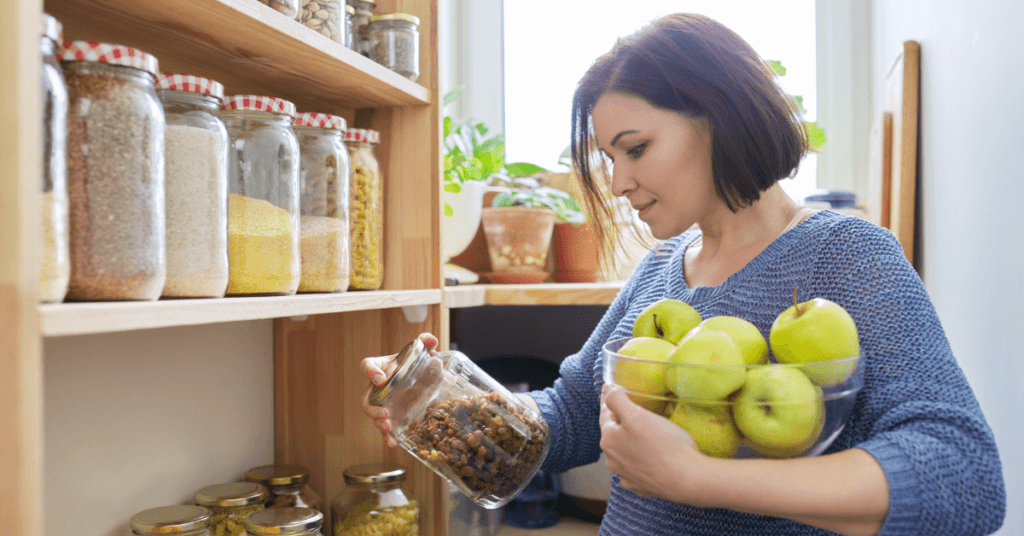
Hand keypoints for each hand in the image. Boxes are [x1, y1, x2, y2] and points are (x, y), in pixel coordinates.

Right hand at [361, 332, 438, 446]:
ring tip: (387, 427)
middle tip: (384, 412)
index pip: (367, 366)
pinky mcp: (394, 416)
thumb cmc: (417, 363)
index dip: (370, 372)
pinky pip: (386, 428)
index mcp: (381, 367)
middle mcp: (378, 387)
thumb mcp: (422, 351)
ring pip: (374, 416)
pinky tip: (393, 442)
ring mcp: (384, 404)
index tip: (380, 378)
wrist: (425, 379)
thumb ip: (425, 341)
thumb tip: (430, 340)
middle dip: (372, 408)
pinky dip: (387, 436)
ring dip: (378, 423)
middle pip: (366, 398)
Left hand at [599, 384, 702, 501]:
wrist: (688, 479)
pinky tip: (648, 455)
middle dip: (618, 421)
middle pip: (614, 434)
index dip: (607, 399)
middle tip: (626, 408)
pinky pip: (638, 467)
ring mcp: (627, 476)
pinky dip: (640, 459)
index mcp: (609, 441)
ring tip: (639, 432)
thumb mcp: (637, 415)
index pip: (605, 414)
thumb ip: (617, 400)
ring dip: (629, 441)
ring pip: (625, 452)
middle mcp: (613, 461)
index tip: (608, 388)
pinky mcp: (643, 487)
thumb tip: (607, 391)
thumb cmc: (664, 444)